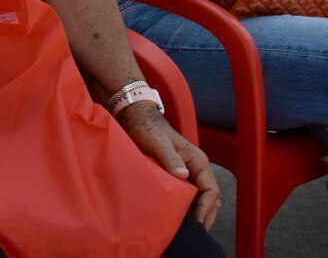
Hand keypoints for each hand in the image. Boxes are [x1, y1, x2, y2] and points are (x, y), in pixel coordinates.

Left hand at [118, 102, 220, 228]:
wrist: (138, 119)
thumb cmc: (149, 128)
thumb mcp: (158, 142)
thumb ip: (170, 157)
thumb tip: (183, 176)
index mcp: (198, 160)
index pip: (211, 188)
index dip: (207, 206)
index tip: (198, 220)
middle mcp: (196, 168)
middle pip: (210, 196)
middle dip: (207, 214)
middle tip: (198, 231)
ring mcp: (188, 172)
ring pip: (201, 197)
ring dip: (199, 212)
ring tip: (191, 229)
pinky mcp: (177, 175)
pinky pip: (188, 194)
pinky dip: (188, 206)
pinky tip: (180, 217)